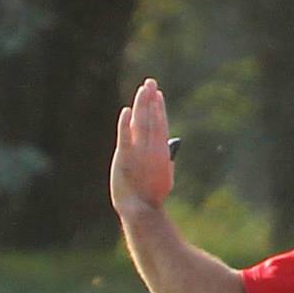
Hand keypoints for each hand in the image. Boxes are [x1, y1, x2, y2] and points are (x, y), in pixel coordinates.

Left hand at [110, 78, 175, 216]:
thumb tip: (169, 143)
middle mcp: (152, 148)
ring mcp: (139, 153)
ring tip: (142, 90)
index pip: (161, 124)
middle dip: (150, 99)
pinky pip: (125, 137)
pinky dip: (126, 124)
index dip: (159, 108)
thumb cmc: (152, 195)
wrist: (142, 209)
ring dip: (142, 105)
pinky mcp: (124, 159)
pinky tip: (127, 111)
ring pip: (141, 123)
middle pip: (152, 119)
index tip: (157, 94)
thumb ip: (166, 158)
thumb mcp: (165, 175)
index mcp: (163, 152)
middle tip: (149, 82)